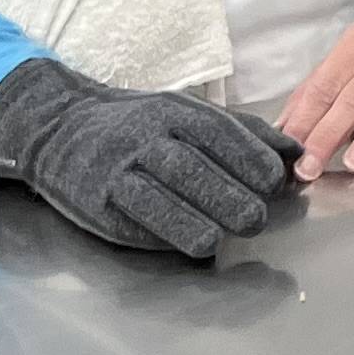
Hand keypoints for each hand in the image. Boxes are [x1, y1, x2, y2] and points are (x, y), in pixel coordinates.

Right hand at [0, 57, 298, 261]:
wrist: (59, 129)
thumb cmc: (140, 124)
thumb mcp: (187, 113)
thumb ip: (240, 132)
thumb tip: (293, 152)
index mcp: (175, 112)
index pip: (218, 133)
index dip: (249, 158)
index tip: (275, 181)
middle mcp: (144, 138)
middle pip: (190, 169)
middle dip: (227, 196)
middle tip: (256, 219)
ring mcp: (116, 171)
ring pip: (156, 199)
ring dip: (192, 221)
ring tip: (219, 238)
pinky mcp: (95, 203)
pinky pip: (130, 221)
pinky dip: (159, 235)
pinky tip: (183, 243)